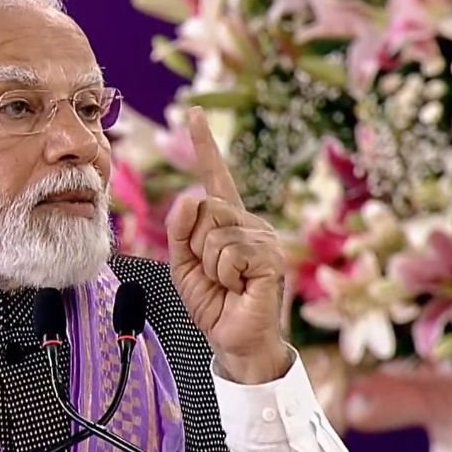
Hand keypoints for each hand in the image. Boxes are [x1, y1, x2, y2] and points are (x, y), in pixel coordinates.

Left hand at [166, 107, 290, 383]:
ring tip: (227, 283)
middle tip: (212, 271)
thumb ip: (180, 231)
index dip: (204, 146)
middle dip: (195, 244)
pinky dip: (224, 275)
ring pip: (214, 233)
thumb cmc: (212, 302)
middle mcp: (248, 222)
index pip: (214, 178)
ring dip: (210, 265)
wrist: (231, 338)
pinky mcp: (271, 257)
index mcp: (227, 221)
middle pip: (205, 207)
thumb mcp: (183, 264)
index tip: (193, 113)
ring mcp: (263, 238)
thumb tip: (188, 198)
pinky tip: (239, 287)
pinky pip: (229, 252)